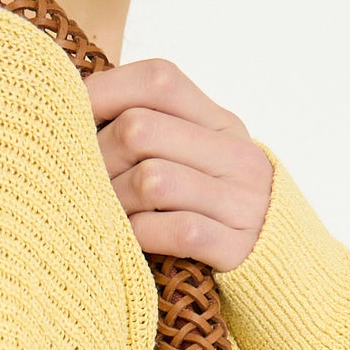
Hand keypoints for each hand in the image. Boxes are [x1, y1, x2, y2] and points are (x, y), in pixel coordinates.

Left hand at [85, 59, 273, 272]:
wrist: (280, 268)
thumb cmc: (211, 213)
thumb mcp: (196, 160)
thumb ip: (154, 132)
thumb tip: (71, 111)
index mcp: (222, 124)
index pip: (159, 80)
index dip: (104, 92)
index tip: (69, 117)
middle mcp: (236, 155)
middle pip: (139, 130)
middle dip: (97, 157)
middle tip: (79, 182)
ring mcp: (241, 201)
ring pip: (151, 180)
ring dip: (113, 202)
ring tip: (103, 215)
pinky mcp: (237, 246)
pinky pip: (175, 231)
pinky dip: (140, 236)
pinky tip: (130, 242)